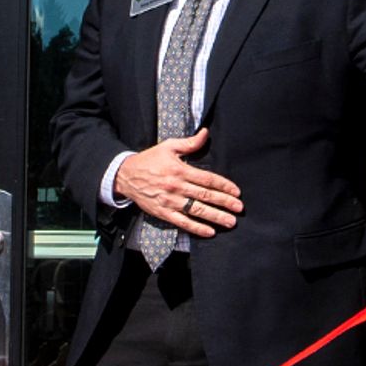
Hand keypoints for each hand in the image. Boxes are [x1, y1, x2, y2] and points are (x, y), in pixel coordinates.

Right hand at [122, 130, 239, 237]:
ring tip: (230, 222)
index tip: (236, 192)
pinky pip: (182, 222)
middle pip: (206, 196)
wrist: (125, 176)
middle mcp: (177, 187)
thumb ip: (189, 143)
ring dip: (215, 217)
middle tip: (239, 209)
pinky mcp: (163, 213)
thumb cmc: (149, 160)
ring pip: (197, 210)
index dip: (224, 185)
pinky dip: (196, 228)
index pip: (207, 179)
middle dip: (225, 202)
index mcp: (180, 170)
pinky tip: (210, 232)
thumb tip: (206, 133)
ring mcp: (170, 201)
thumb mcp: (168, 147)